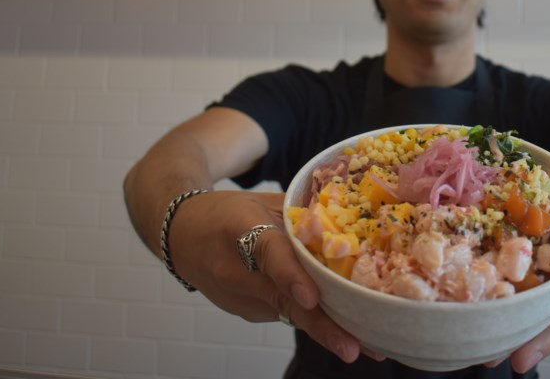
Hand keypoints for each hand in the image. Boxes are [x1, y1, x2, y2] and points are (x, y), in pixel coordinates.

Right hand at [168, 190, 363, 362]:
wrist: (180, 235)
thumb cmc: (226, 212)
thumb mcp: (262, 202)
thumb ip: (300, 213)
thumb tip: (349, 222)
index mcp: (241, 229)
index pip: (269, 254)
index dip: (291, 276)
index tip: (312, 299)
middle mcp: (238, 270)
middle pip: (285, 300)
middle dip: (322, 327)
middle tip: (354, 348)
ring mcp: (241, 298)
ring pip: (290, 313)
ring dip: (327, 328)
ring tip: (368, 342)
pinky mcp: (247, 312)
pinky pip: (285, 312)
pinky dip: (311, 316)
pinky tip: (341, 322)